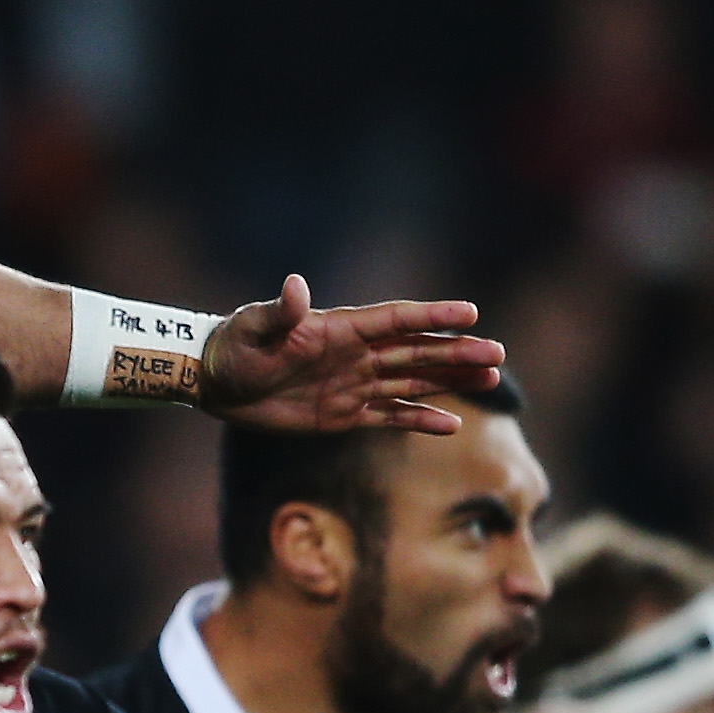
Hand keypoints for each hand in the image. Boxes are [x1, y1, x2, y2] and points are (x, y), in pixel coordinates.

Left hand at [195, 280, 503, 433]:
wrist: (216, 383)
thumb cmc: (233, 347)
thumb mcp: (252, 328)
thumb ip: (279, 313)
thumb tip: (295, 287)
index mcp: (340, 328)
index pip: (396, 320)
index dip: (431, 317)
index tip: (469, 314)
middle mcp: (356, 354)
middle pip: (416, 352)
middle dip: (456, 353)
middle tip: (497, 354)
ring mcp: (354, 385)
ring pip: (412, 382)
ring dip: (450, 382)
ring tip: (490, 379)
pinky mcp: (344, 415)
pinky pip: (389, 417)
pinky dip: (419, 420)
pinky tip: (452, 425)